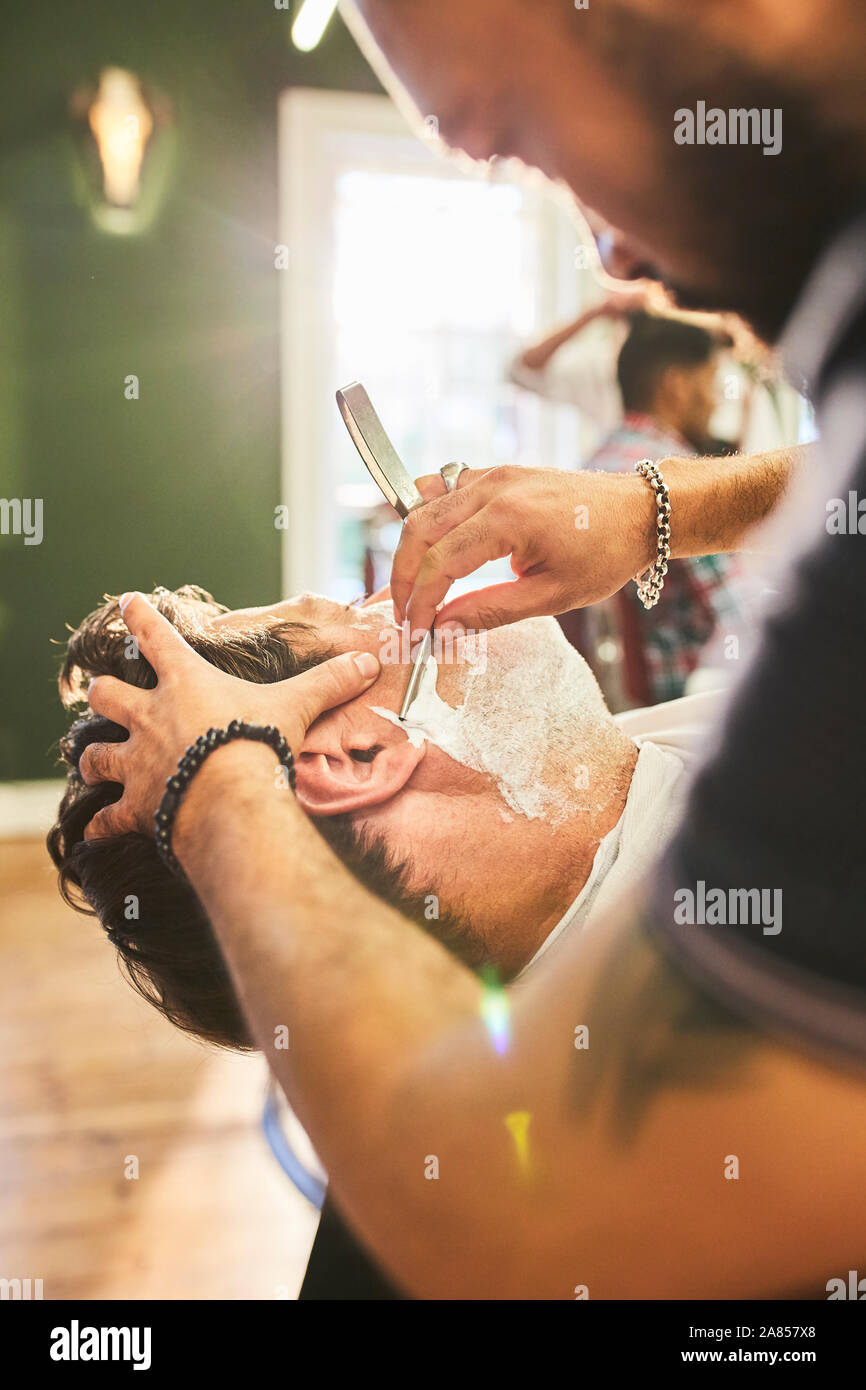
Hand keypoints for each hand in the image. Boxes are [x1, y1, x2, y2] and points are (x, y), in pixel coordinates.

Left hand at [80, 592, 379, 839]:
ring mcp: (137, 761)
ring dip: (93, 757)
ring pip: (95, 753)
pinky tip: (93, 831)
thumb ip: (328, 682)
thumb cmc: (259, 742)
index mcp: (185, 682)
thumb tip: (369, 660)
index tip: (129, 602)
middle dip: (102, 694)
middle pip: (107, 693)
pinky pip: (107, 817)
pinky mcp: (136, 804)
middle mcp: (150, 716)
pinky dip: (100, 825)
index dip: (140, 617)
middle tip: (102, 694)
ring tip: (92, 761)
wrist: (232, 797)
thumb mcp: (296, 705)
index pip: (155, 636)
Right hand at [390, 465, 656, 632]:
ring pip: (424, 505)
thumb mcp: (552, 596)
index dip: (419, 601)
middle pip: (419, 528)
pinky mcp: (496, 473)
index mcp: (508, 518)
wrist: (639, 512)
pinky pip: (444, 489)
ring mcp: (493, 475)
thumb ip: (490, 611)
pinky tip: (431, 547)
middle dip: (404, 575)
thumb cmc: (605, 553)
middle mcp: (493, 488)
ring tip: (414, 586)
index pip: (439, 561)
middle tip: (405, 614)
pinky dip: (428, 517)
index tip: (414, 631)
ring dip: (410, 547)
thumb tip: (442, 629)